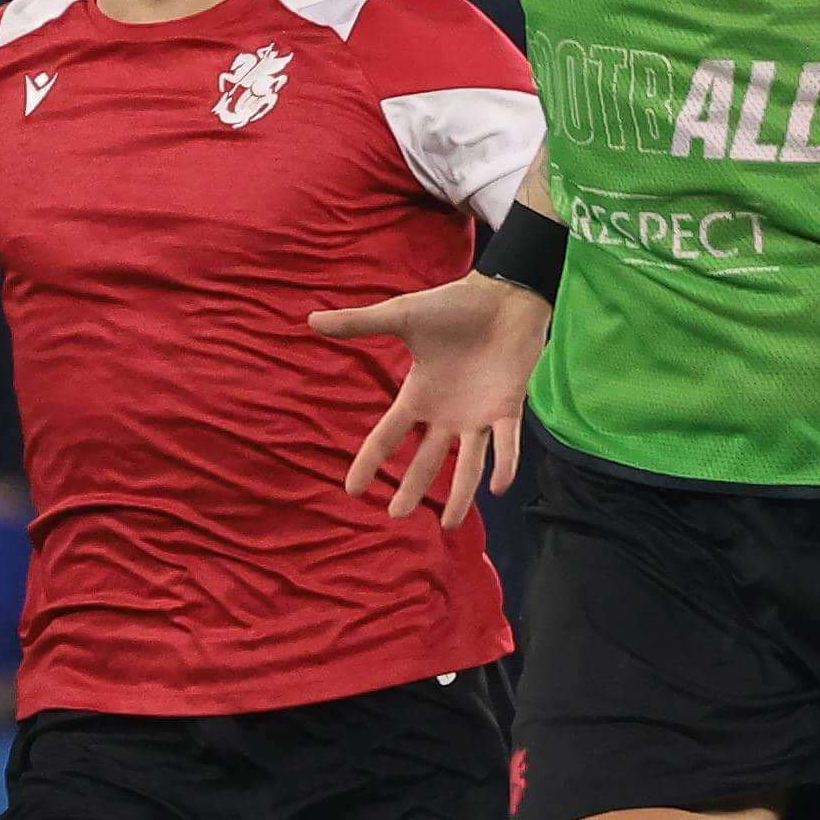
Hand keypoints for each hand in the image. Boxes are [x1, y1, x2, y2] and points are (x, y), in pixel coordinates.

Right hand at [307, 271, 545, 526]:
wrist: (502, 295)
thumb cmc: (454, 306)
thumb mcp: (401, 317)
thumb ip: (360, 324)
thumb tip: (310, 320)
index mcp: (418, 396)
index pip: (387, 436)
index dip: (369, 461)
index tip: (351, 490)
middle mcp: (446, 413)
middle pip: (426, 459)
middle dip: (411, 488)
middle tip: (395, 516)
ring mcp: (478, 413)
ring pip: (467, 462)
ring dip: (459, 492)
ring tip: (448, 524)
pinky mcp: (509, 406)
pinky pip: (507, 442)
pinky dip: (505, 463)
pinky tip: (498, 487)